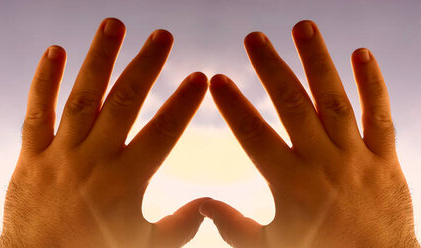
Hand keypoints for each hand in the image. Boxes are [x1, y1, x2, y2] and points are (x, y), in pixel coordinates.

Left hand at [0, 18, 208, 247]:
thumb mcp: (143, 246)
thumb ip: (177, 228)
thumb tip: (206, 207)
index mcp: (125, 183)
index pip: (161, 134)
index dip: (182, 105)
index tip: (198, 77)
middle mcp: (93, 161)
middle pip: (124, 104)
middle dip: (146, 66)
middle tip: (162, 35)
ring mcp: (60, 155)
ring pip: (82, 98)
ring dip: (99, 59)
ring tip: (114, 25)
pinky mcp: (31, 156)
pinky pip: (36, 112)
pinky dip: (44, 81)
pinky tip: (55, 50)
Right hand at [202, 20, 418, 246]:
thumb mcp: (270, 247)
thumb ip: (236, 227)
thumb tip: (204, 204)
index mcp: (291, 184)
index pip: (255, 136)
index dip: (234, 106)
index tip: (217, 79)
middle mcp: (323, 163)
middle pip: (293, 106)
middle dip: (271, 69)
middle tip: (254, 38)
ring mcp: (356, 157)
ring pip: (335, 100)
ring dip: (318, 61)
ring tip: (303, 27)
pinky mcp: (385, 159)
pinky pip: (380, 115)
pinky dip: (373, 84)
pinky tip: (361, 54)